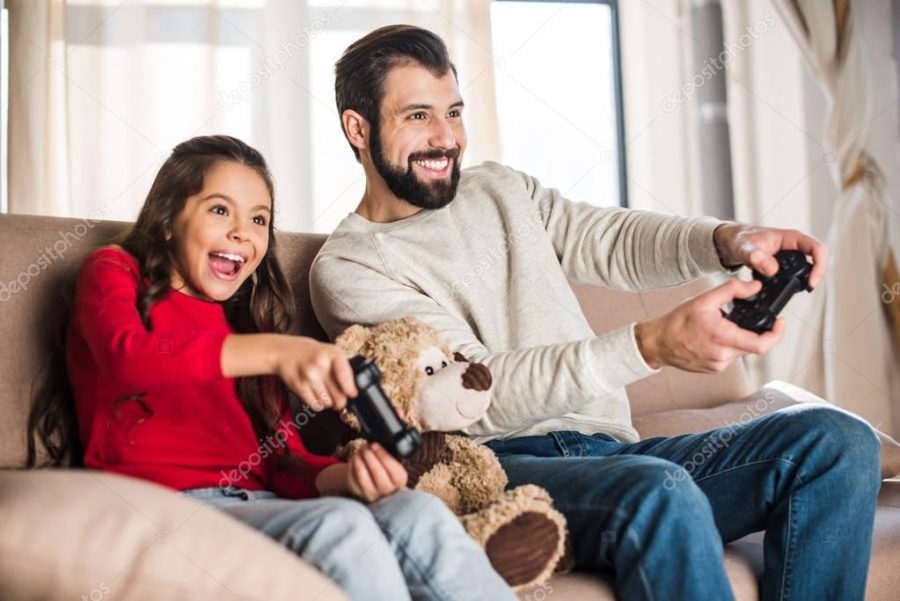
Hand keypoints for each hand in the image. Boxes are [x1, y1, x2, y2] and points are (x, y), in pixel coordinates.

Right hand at [272, 337, 357, 410]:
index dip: (350, 389)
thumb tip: (352, 392)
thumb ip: (344, 369)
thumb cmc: (313, 354)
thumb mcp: (332, 353)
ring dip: (328, 402)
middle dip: (341, 400)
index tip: (352, 394)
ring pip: (328, 403)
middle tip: (338, 396)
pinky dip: (318, 404)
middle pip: (339, 396)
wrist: (285, 351)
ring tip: (324, 391)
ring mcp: (308, 376)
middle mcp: (320, 365)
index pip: (345, 376)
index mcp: (332, 354)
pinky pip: (315, 405)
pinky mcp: (299, 387)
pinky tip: (315, 394)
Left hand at [346, 443, 407, 501]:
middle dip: (370, 456)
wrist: (373, 479)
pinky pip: (352, 477)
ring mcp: (371, 494)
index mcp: (399, 481)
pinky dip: (352, 464)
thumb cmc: (384, 466)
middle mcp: (387, 491)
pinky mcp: (358, 492)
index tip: (375, 444)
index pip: (394, 471)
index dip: (384, 456)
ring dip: (359, 458)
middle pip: (378, 473)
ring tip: (360, 450)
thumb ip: (389, 453)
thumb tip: (378, 442)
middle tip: (366, 446)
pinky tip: (356, 457)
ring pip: (362, 475)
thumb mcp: (392, 459)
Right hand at [635, 278, 785, 372]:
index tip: (780, 323)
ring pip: (742, 351)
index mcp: (721, 337)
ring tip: (723, 326)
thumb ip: (732, 290)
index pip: (761, 344)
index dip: (776, 335)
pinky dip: (729, 345)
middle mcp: (722, 355)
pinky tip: (715, 337)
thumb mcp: (704, 300)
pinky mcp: (715, 369)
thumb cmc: (677, 323)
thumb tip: (755, 287)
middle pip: (754, 346)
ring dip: (740, 338)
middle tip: (749, 319)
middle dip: (756, 331)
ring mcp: (719, 365)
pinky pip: (731, 356)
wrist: (658, 343)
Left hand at [713, 223, 827, 288]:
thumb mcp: (744, 248)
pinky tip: (787, 289)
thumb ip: (756, 257)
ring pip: (808, 268)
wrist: (731, 242)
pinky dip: (795, 282)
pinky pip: (797, 273)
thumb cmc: (739, 239)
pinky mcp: (784, 265)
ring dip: (806, 279)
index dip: (819, 266)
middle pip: (816, 260)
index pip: (817, 249)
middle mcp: (794, 246)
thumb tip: (772, 269)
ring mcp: (790, 256)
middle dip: (815, 275)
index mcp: (790, 237)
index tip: (811, 282)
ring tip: (797, 290)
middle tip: (806, 289)